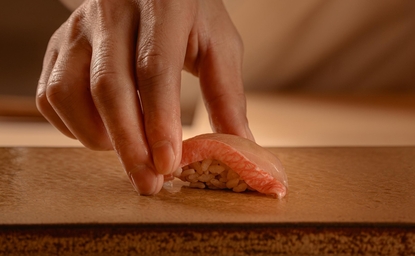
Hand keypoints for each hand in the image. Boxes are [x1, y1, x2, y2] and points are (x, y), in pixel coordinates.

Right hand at [36, 0, 253, 194]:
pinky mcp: (58, 45)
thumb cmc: (190, 16)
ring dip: (97, 136)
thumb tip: (240, 145)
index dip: (159, 121)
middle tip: (147, 182)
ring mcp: (77, 29)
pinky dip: (73, 125)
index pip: (154, 70)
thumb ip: (227, 94)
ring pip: (68, 93)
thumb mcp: (218, 44)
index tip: (168, 164)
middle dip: (128, 144)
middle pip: (108, 87)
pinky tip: (102, 130)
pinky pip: (51, 95)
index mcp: (161, 7)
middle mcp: (111, 13)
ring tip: (128, 149)